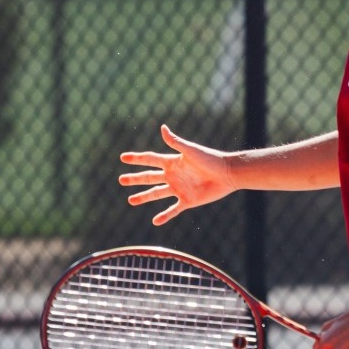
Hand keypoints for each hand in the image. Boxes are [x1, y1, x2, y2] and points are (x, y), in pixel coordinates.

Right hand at [117, 125, 234, 225]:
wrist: (227, 174)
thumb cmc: (210, 159)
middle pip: (149, 177)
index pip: (150, 160)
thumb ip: (175, 142)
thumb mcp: (191, 150)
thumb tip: (162, 127)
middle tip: (121, 180)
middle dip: (135, 179)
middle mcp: (173, 175)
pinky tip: (155, 221)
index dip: (136, 159)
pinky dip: (164, 216)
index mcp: (172, 162)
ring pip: (156, 194)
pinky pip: (173, 210)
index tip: (122, 158)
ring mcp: (179, 188)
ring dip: (143, 197)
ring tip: (130, 200)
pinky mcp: (187, 200)